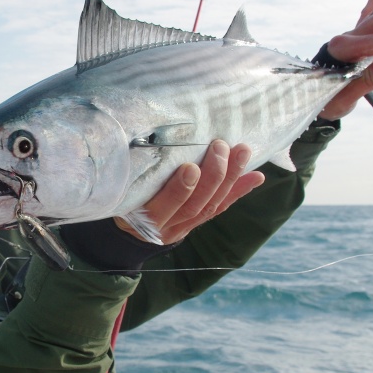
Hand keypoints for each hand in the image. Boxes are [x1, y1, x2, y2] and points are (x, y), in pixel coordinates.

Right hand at [115, 141, 264, 243]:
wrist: (121, 235)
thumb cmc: (116, 198)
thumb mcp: (116, 190)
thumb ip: (132, 171)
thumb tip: (145, 137)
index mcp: (139, 219)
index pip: (162, 208)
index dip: (179, 191)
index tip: (191, 167)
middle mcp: (163, 228)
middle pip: (194, 206)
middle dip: (212, 177)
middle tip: (220, 147)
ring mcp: (180, 229)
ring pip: (209, 207)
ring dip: (230, 180)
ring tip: (242, 152)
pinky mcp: (192, 227)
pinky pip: (218, 210)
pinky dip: (238, 192)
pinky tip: (255, 177)